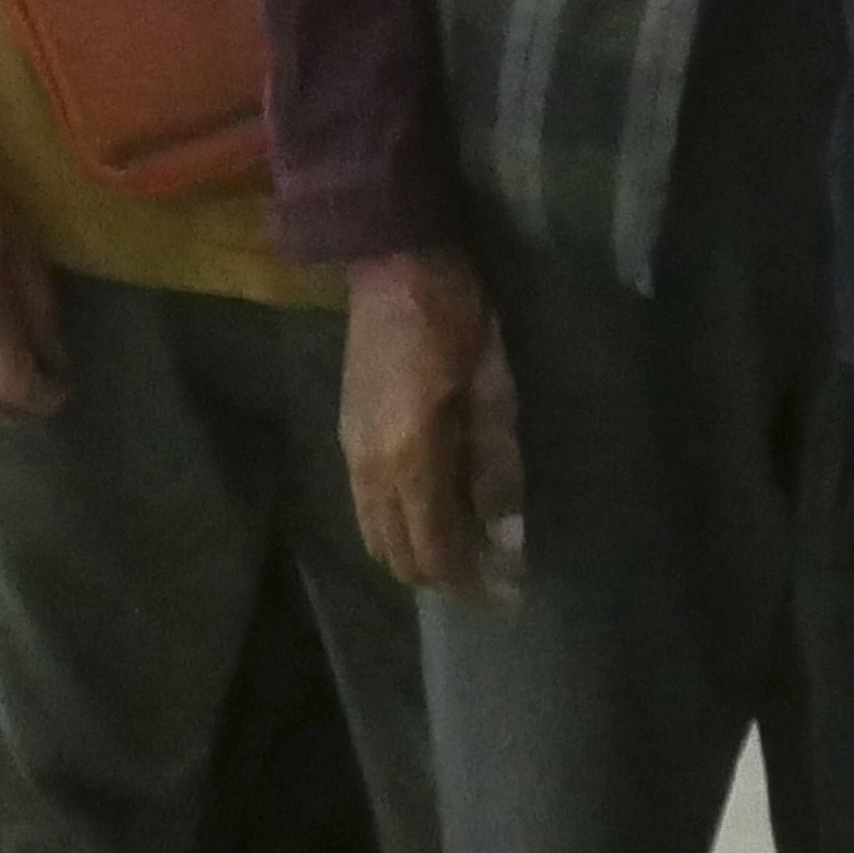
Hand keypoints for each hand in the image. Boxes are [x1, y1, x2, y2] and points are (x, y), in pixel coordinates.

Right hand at [342, 248, 525, 600]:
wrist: (393, 261)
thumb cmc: (457, 317)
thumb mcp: (494, 388)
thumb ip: (497, 467)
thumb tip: (508, 538)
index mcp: (410, 459)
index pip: (436, 550)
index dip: (471, 581)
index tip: (508, 592)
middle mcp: (370, 470)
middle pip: (399, 555)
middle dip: (444, 577)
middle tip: (492, 577)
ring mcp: (350, 454)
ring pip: (377, 536)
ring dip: (418, 554)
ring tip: (466, 551)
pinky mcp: (346, 437)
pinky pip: (367, 508)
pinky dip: (398, 527)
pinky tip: (433, 513)